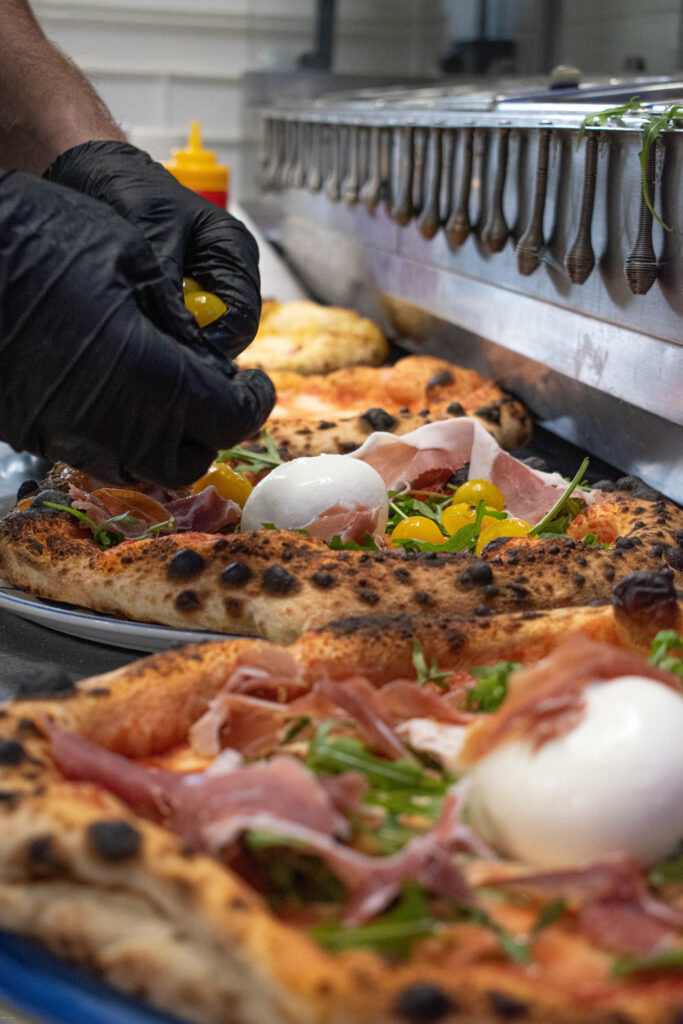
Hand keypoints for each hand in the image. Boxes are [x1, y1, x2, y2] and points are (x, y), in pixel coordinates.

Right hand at [0, 170, 274, 487]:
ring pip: (143, 467)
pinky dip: (129, 438)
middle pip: (190, 458)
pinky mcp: (36, 432)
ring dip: (173, 439)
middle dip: (216, 427)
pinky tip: (127, 396)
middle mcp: (111, 422)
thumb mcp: (129, 257)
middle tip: (221, 389)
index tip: (259, 383)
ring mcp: (67, 434)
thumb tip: (204, 354)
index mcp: (148, 375)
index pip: (228, 417)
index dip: (254, 402)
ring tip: (177, 395)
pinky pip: (98, 454)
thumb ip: (178, 320)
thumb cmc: (34, 235)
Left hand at [45, 141, 260, 359]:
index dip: (217, 340)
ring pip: (201, 333)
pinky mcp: (181, 294)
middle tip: (156, 341)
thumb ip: (168, 287)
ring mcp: (205, 285)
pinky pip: (179, 326)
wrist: (99, 173)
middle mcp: (226, 272)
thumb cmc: (130, 189)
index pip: (244, 316)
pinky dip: (161, 327)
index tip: (181, 351)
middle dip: (194, 340)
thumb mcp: (152, 236)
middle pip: (227, 332)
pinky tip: (140, 315)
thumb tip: (180, 336)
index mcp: (234, 251)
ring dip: (174, 334)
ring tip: (144, 323)